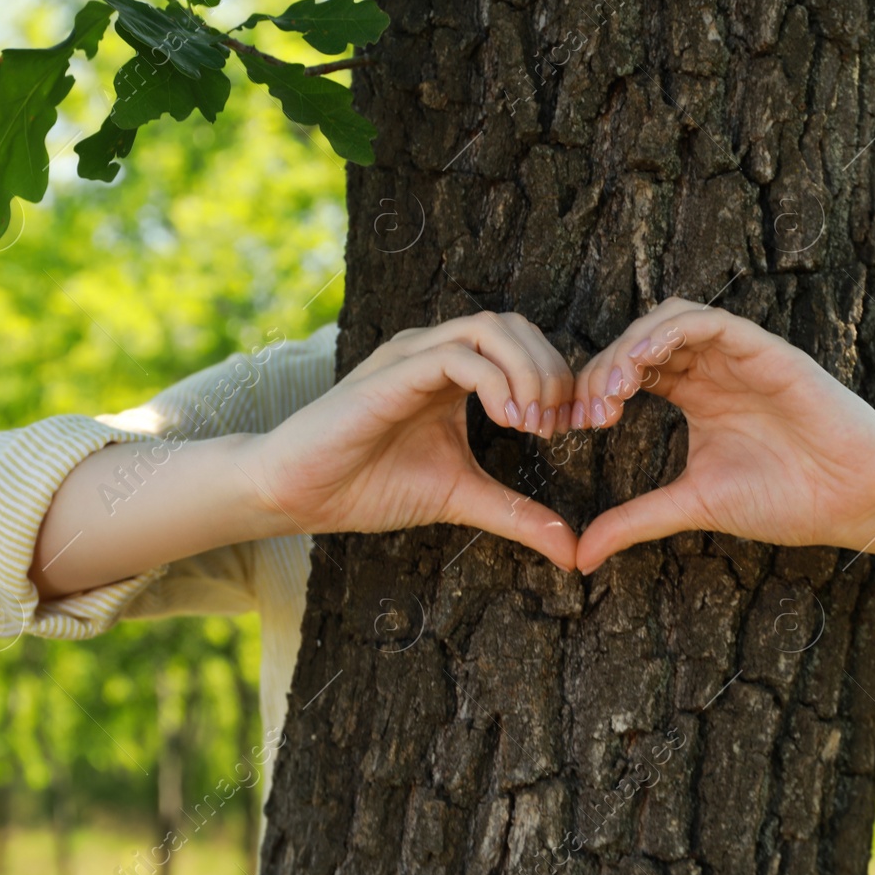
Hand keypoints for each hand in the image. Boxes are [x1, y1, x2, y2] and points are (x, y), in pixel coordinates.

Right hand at [243, 312, 578, 569]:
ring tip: (535, 425)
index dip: (561, 379)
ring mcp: (411, 357)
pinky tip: (507, 422)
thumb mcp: (462, 498)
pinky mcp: (391, 373)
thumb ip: (517, 515)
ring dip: (530, 372)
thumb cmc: (369, 487)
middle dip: (553, 371)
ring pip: (491, 328)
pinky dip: (496, 382)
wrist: (297, 494)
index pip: (525, 345)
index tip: (577, 427)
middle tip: (559, 426)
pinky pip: (456, 355)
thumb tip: (573, 549)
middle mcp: (435, 353)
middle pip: (516, 325)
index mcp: (454, 372)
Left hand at [568, 298, 874, 572]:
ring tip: (612, 389)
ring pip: (670, 320)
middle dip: (604, 367)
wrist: (853, 502)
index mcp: (695, 394)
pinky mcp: (767, 352)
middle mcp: (713, 368)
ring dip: (632, 346)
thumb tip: (581, 555)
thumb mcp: (693, 505)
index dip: (595, 387)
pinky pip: (711, 323)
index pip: (630, 370)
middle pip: (641, 340)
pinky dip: (671, 333)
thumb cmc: (786, 500)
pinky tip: (644, 363)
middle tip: (589, 412)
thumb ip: (636, 519)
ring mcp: (739, 356)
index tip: (576, 426)